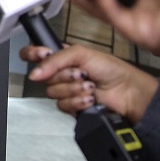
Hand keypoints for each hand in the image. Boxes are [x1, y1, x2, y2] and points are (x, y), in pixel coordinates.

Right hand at [21, 44, 158, 124]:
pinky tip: (90, 99)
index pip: (34, 54)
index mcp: (61, 57)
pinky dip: (77, 101)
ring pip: (53, 93)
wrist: (127, 91)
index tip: (41, 55)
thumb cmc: (110, 68)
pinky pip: (62, 105)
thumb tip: (34, 74)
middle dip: (64, 76)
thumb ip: (55, 60)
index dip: (32, 55)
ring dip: (73, 89)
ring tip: (90, 87)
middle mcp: (61, 73)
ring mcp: (66, 90)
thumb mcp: (81, 54)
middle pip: (43, 77)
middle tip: (81, 74)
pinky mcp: (72, 106)